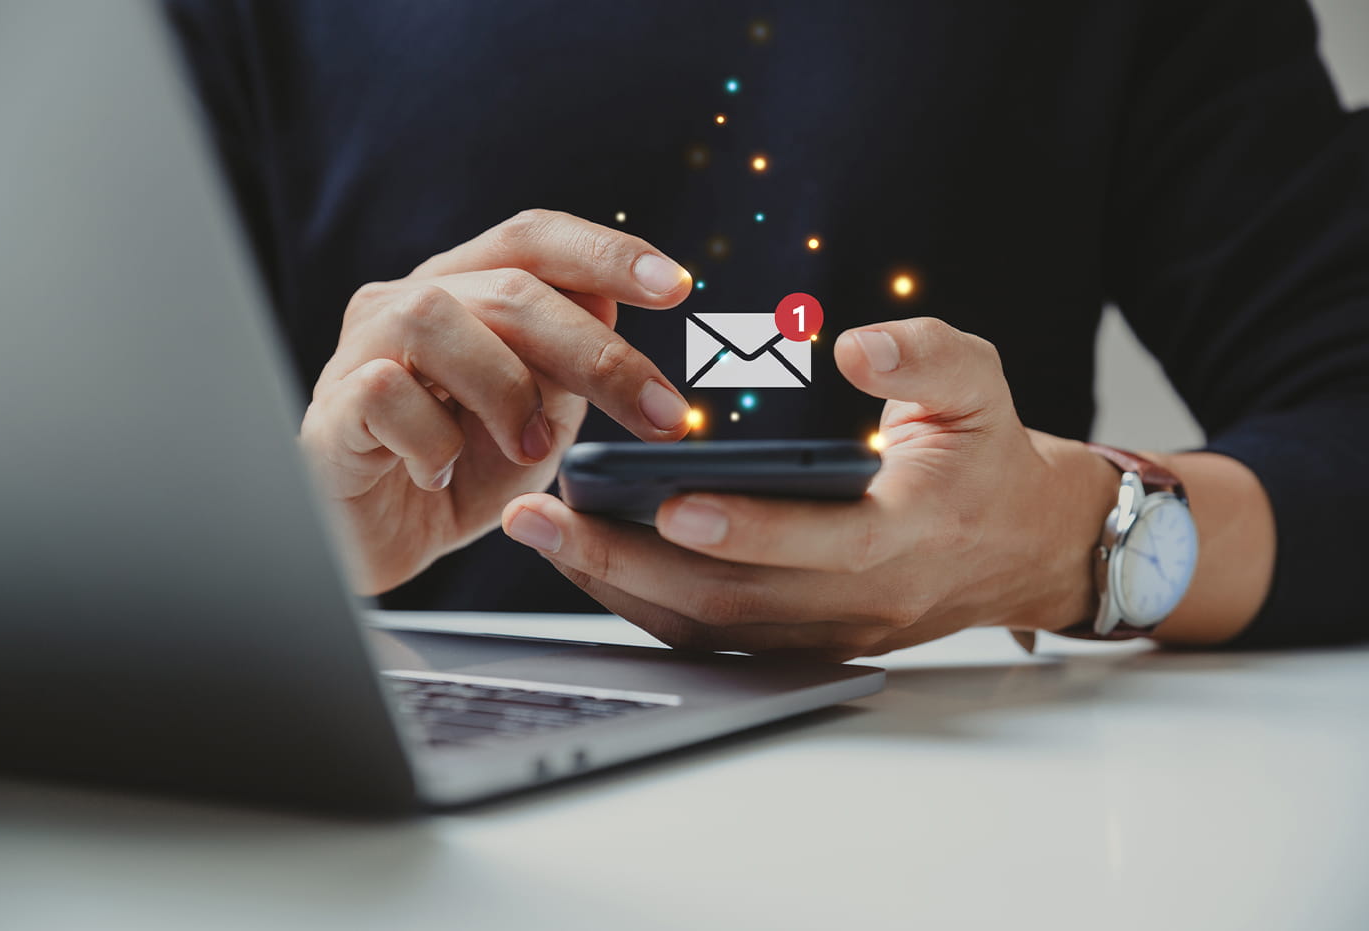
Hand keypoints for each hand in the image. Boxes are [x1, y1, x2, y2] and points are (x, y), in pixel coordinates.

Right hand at [300, 209, 694, 594]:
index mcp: (463, 290)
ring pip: (434, 317)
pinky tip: (443, 475)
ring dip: (506, 388)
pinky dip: (433, 441)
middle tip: (661, 415)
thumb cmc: (459, 473)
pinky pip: (384, 393)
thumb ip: (567, 366)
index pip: (533, 239)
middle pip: (508, 287)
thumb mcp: (537, 419)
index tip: (677, 287)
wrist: (379, 544)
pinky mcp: (329, 410)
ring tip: (532, 449)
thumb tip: (610, 306)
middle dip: (597, 352)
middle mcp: (406, 302)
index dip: (605, 251)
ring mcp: (359, 351)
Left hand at [501, 317, 1113, 660]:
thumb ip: (925, 358)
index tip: (671, 502)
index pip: (825, 544)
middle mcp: (862, 601)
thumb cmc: (985, 456)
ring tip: (540, 534)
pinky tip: (585, 559)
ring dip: (617, 585)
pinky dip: (641, 602)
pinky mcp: (799, 641)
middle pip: (735, 600)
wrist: (1018, 547)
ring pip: (710, 627)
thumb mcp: (979, 386)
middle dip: (628, 563)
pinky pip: (711, 634)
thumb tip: (855, 346)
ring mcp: (827, 632)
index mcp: (910, 534)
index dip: (749, 529)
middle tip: (543, 519)